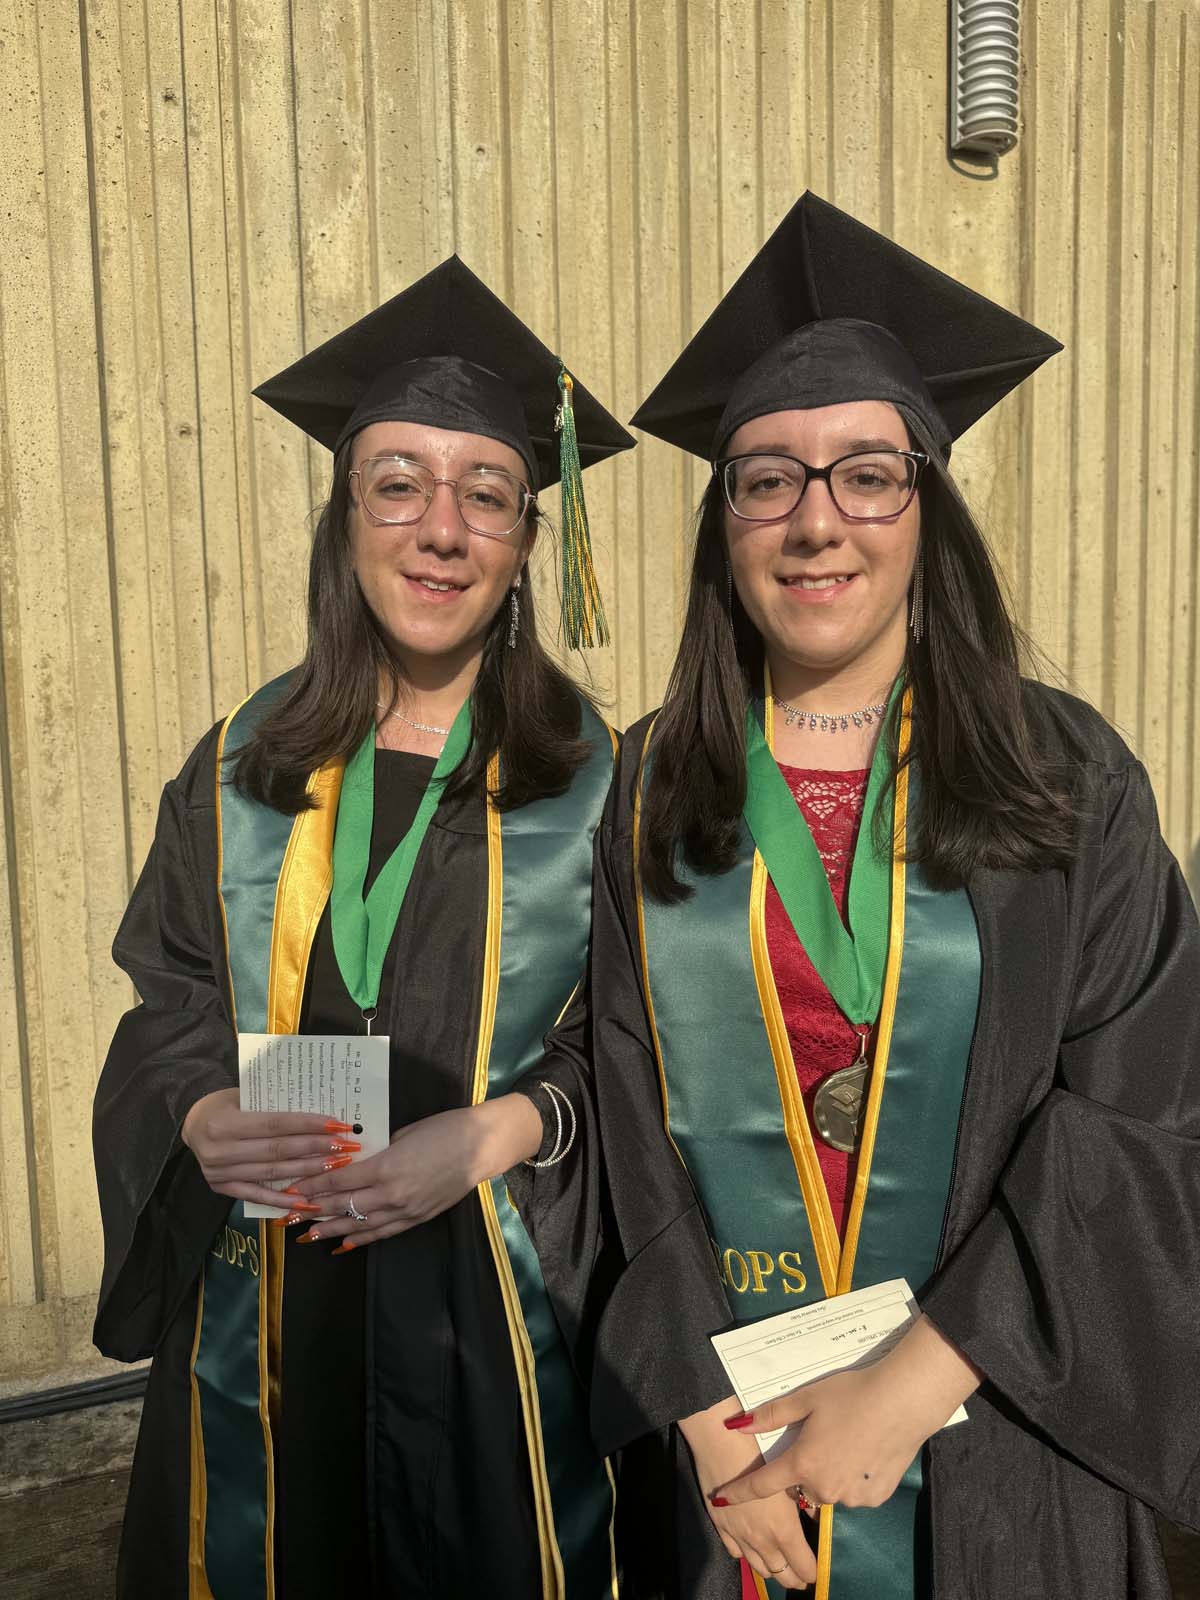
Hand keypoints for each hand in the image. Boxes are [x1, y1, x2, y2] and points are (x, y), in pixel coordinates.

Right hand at [181, 1087, 359, 1212]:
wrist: (190, 1122)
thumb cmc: (224, 1103)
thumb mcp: (244, 1095)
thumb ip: (273, 1105)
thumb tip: (318, 1113)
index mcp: (224, 1124)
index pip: (275, 1125)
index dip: (308, 1125)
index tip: (337, 1125)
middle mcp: (219, 1151)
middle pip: (278, 1151)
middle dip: (315, 1149)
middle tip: (345, 1147)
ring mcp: (219, 1174)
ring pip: (272, 1173)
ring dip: (307, 1172)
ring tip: (335, 1166)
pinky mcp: (222, 1188)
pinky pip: (258, 1196)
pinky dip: (283, 1200)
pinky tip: (307, 1201)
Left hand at [284, 1093, 543, 1249]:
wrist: (482, 1146)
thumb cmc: (443, 1129)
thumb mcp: (403, 1132)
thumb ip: (377, 1149)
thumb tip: (354, 1160)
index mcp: (386, 1166)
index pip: (339, 1180)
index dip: (313, 1186)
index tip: (291, 1189)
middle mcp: (392, 1193)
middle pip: (344, 1205)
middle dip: (314, 1211)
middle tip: (288, 1217)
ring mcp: (405, 1210)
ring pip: (360, 1224)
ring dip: (331, 1230)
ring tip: (307, 1236)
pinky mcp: (417, 1218)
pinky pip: (383, 1232)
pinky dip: (361, 1239)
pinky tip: (344, 1243)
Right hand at [679, 1395, 815, 1590]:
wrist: (721, 1440)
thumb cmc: (762, 1450)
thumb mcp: (793, 1474)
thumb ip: (805, 1502)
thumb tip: (814, 1515)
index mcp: (783, 1528)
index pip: (803, 1567)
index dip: (813, 1571)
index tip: (817, 1567)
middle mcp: (761, 1539)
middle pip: (782, 1575)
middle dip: (795, 1577)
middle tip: (802, 1572)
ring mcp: (738, 1535)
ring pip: (758, 1567)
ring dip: (772, 1568)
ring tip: (780, 1563)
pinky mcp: (720, 1525)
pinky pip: (735, 1553)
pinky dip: (746, 1553)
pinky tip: (751, 1543)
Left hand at [711, 1315, 981, 1510]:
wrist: (903, 1402)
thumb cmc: (851, 1395)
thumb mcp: (807, 1398)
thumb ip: (771, 1415)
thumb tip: (737, 1424)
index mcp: (802, 1464)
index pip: (761, 1484)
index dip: (739, 1492)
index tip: (720, 1499)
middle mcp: (824, 1489)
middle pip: (800, 1486)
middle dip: (801, 1469)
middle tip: (817, 1439)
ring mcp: (852, 1498)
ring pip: (828, 1490)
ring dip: (828, 1475)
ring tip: (845, 1442)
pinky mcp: (875, 1499)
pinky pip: (853, 1493)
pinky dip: (852, 1478)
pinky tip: (864, 1452)